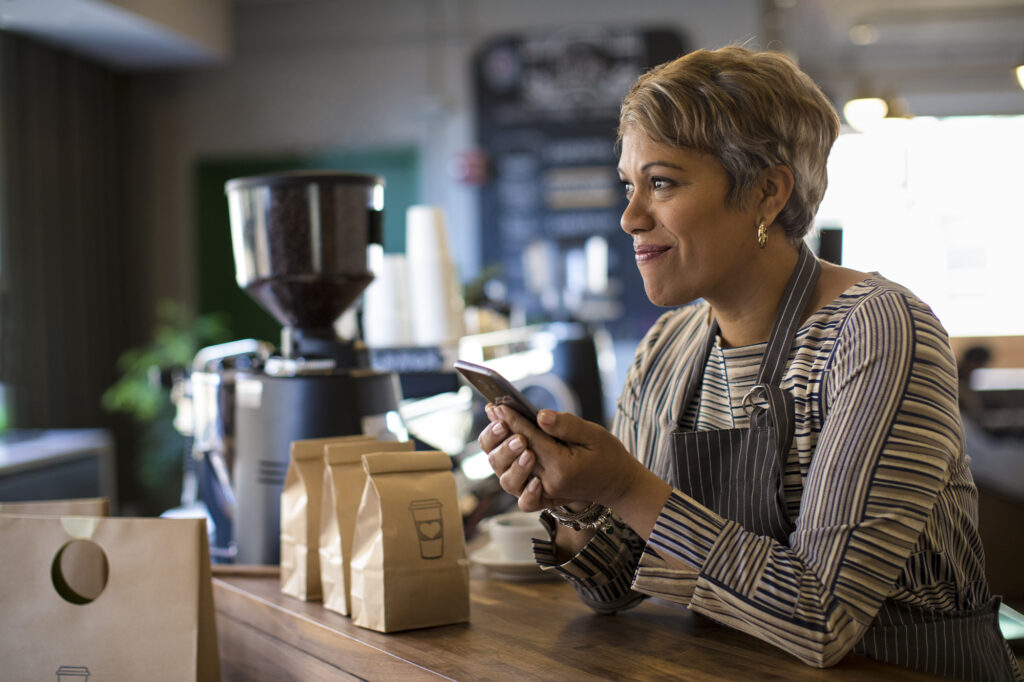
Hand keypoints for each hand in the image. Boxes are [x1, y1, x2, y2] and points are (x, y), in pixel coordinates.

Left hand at [478, 404, 643, 512]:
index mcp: (563, 466)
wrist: (618, 483)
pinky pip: (523, 499)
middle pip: (516, 458)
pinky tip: (513, 461)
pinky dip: (516, 482)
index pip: (531, 440)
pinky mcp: (546, 499)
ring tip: (503, 434)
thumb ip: (566, 425)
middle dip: (503, 433)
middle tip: (495, 413)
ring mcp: (546, 494)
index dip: (512, 420)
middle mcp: (550, 483)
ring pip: (511, 479)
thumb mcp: (594, 433)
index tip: (498, 405)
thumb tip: (539, 416)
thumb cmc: (608, 454)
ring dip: (504, 456)